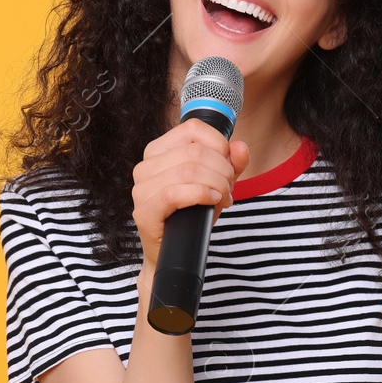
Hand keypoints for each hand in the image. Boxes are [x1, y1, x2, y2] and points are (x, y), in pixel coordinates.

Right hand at [131, 118, 248, 270]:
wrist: (176, 254)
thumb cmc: (192, 215)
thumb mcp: (216, 184)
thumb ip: (231, 164)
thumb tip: (240, 147)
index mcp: (158, 151)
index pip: (193, 128)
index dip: (219, 144)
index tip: (228, 166)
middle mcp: (145, 166)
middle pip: (195, 151)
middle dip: (222, 170)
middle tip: (229, 188)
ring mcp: (141, 189)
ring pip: (188, 171)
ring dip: (216, 184)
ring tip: (222, 198)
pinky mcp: (144, 211)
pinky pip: (174, 193)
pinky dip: (201, 195)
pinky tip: (212, 201)